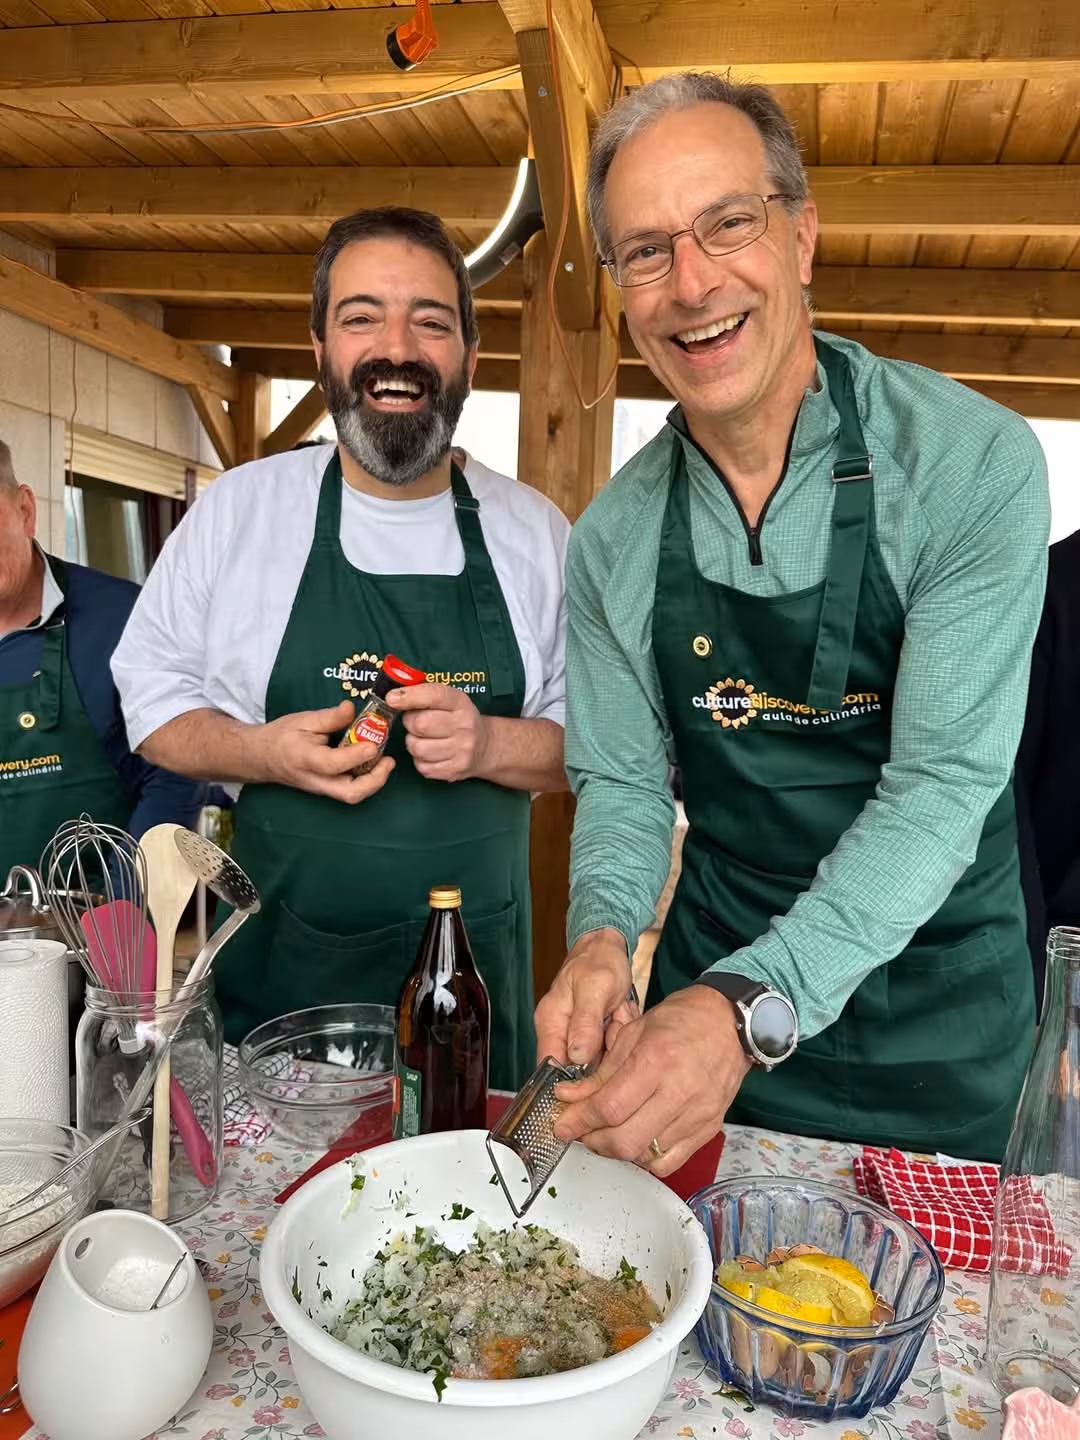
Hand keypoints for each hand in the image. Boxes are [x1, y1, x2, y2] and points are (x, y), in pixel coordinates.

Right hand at [255, 699, 394, 803]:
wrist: (263, 757)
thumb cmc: (282, 737)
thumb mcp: (303, 720)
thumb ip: (330, 717)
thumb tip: (351, 708)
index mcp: (306, 759)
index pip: (334, 764)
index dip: (356, 755)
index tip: (374, 744)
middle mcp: (316, 780)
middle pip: (350, 793)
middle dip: (375, 781)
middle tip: (388, 761)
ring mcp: (323, 789)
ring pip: (352, 796)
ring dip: (374, 781)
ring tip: (386, 761)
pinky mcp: (329, 789)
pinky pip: (351, 790)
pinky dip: (367, 779)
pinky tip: (374, 762)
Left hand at [387, 683, 489, 781]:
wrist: (485, 747)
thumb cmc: (459, 720)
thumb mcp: (450, 701)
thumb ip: (425, 695)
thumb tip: (393, 697)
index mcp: (461, 704)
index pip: (434, 696)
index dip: (410, 697)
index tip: (392, 698)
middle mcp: (464, 726)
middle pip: (420, 724)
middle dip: (410, 722)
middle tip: (415, 722)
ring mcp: (461, 751)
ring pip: (417, 747)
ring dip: (413, 742)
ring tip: (423, 739)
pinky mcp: (454, 770)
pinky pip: (421, 766)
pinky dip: (420, 759)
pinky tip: (430, 753)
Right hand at [534, 929, 639, 1068]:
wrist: (608, 945)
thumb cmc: (598, 960)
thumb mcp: (594, 988)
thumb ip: (585, 1022)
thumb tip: (576, 1057)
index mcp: (550, 1022)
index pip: (550, 1067)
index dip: (572, 1079)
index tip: (599, 1068)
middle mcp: (559, 1033)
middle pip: (579, 1068)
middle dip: (603, 1053)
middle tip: (614, 1022)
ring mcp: (577, 1035)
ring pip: (598, 1060)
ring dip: (614, 1042)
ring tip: (618, 1014)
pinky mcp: (593, 1035)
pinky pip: (608, 1049)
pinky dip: (619, 1037)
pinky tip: (621, 1016)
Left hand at [550, 984, 750, 1177]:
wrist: (730, 1022)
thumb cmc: (684, 1020)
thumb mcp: (633, 1033)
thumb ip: (600, 1072)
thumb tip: (570, 1096)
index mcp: (656, 1061)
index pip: (608, 1107)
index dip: (578, 1120)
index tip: (564, 1123)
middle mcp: (679, 1091)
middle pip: (625, 1140)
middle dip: (593, 1141)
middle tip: (582, 1130)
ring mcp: (697, 1114)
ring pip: (645, 1155)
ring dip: (617, 1150)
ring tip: (607, 1132)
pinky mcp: (708, 1128)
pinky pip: (670, 1162)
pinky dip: (646, 1158)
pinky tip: (637, 1140)